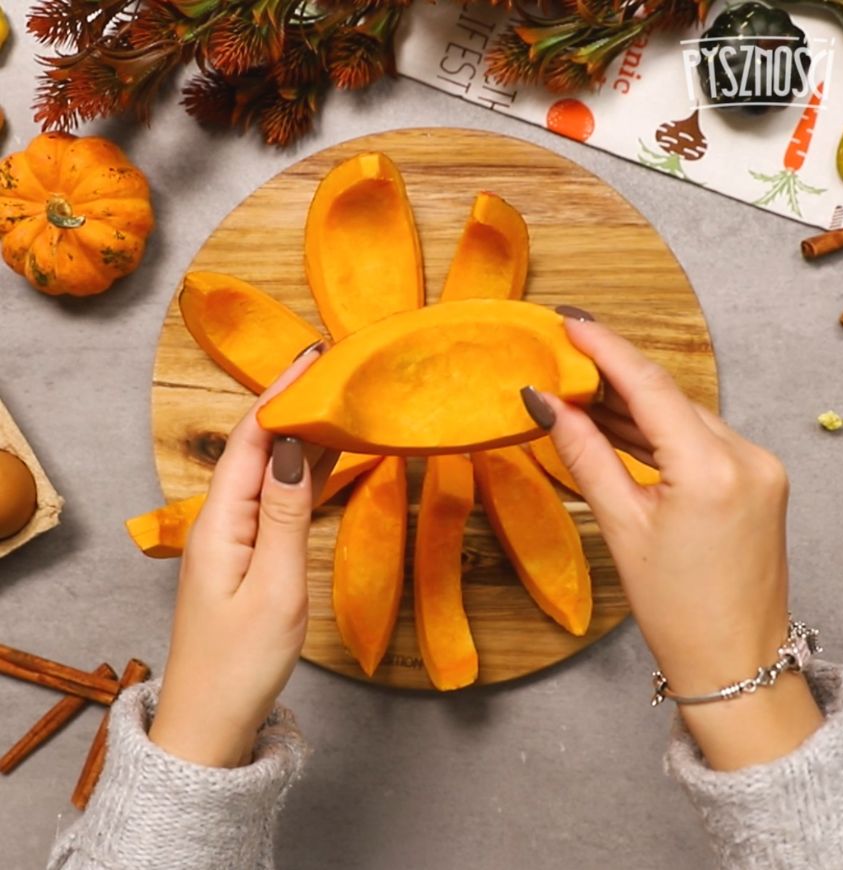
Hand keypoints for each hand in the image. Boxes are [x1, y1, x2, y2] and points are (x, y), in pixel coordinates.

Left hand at [149, 349, 337, 767]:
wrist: (212, 724)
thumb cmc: (242, 663)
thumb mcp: (274, 588)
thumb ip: (285, 515)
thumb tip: (293, 448)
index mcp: (220, 521)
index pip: (250, 441)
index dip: (279, 397)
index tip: (313, 360)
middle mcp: (221, 520)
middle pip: (258, 450)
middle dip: (292, 407)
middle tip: (334, 372)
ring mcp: (234, 538)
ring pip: (270, 473)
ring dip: (301, 438)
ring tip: (338, 403)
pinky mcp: (248, 555)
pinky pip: (277, 501)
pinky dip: (304, 475)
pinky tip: (326, 460)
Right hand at [523, 312, 822, 769]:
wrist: (736, 663)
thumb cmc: (677, 609)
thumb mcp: (621, 527)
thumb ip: (585, 455)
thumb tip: (549, 406)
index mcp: (713, 469)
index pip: (650, 387)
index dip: (604, 348)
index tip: (570, 322)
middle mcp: (747, 456)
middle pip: (668, 396)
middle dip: (612, 374)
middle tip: (563, 356)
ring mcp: (759, 466)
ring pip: (684, 415)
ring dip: (633, 403)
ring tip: (579, 389)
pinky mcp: (758, 478)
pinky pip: (701, 437)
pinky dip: (659, 428)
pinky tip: (620, 422)